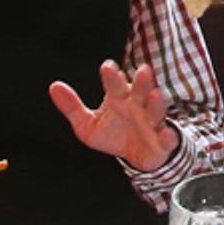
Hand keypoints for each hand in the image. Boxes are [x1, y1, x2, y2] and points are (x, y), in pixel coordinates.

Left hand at [49, 61, 178, 170]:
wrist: (137, 157)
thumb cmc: (113, 134)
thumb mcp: (87, 124)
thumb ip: (72, 107)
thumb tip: (54, 86)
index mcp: (120, 98)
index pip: (115, 84)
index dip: (112, 76)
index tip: (107, 67)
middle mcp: (138, 106)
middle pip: (141, 91)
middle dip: (142, 82)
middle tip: (142, 70)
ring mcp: (152, 122)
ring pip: (157, 110)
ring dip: (157, 102)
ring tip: (155, 94)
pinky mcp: (162, 141)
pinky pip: (168, 138)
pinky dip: (169, 136)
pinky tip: (167, 133)